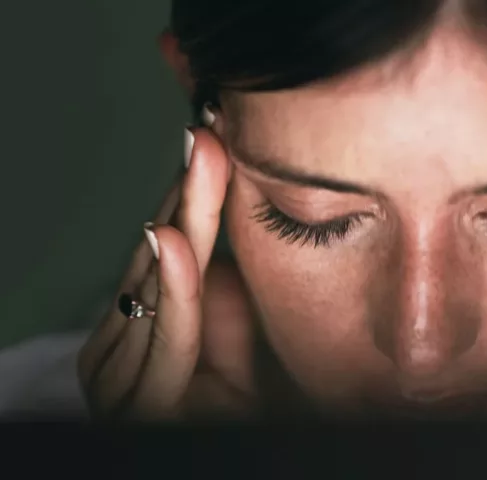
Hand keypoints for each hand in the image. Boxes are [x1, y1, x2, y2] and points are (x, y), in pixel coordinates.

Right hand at [78, 125, 231, 420]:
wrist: (242, 442)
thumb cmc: (244, 385)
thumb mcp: (234, 314)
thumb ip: (220, 272)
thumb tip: (226, 205)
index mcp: (141, 316)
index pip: (168, 241)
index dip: (192, 190)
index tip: (215, 136)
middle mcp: (122, 339)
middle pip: (161, 251)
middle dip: (190, 191)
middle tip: (209, 131)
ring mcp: (120, 373)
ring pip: (157, 283)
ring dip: (183, 219)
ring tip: (202, 159)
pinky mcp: (137, 403)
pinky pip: (166, 336)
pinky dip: (173, 289)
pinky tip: (171, 239)